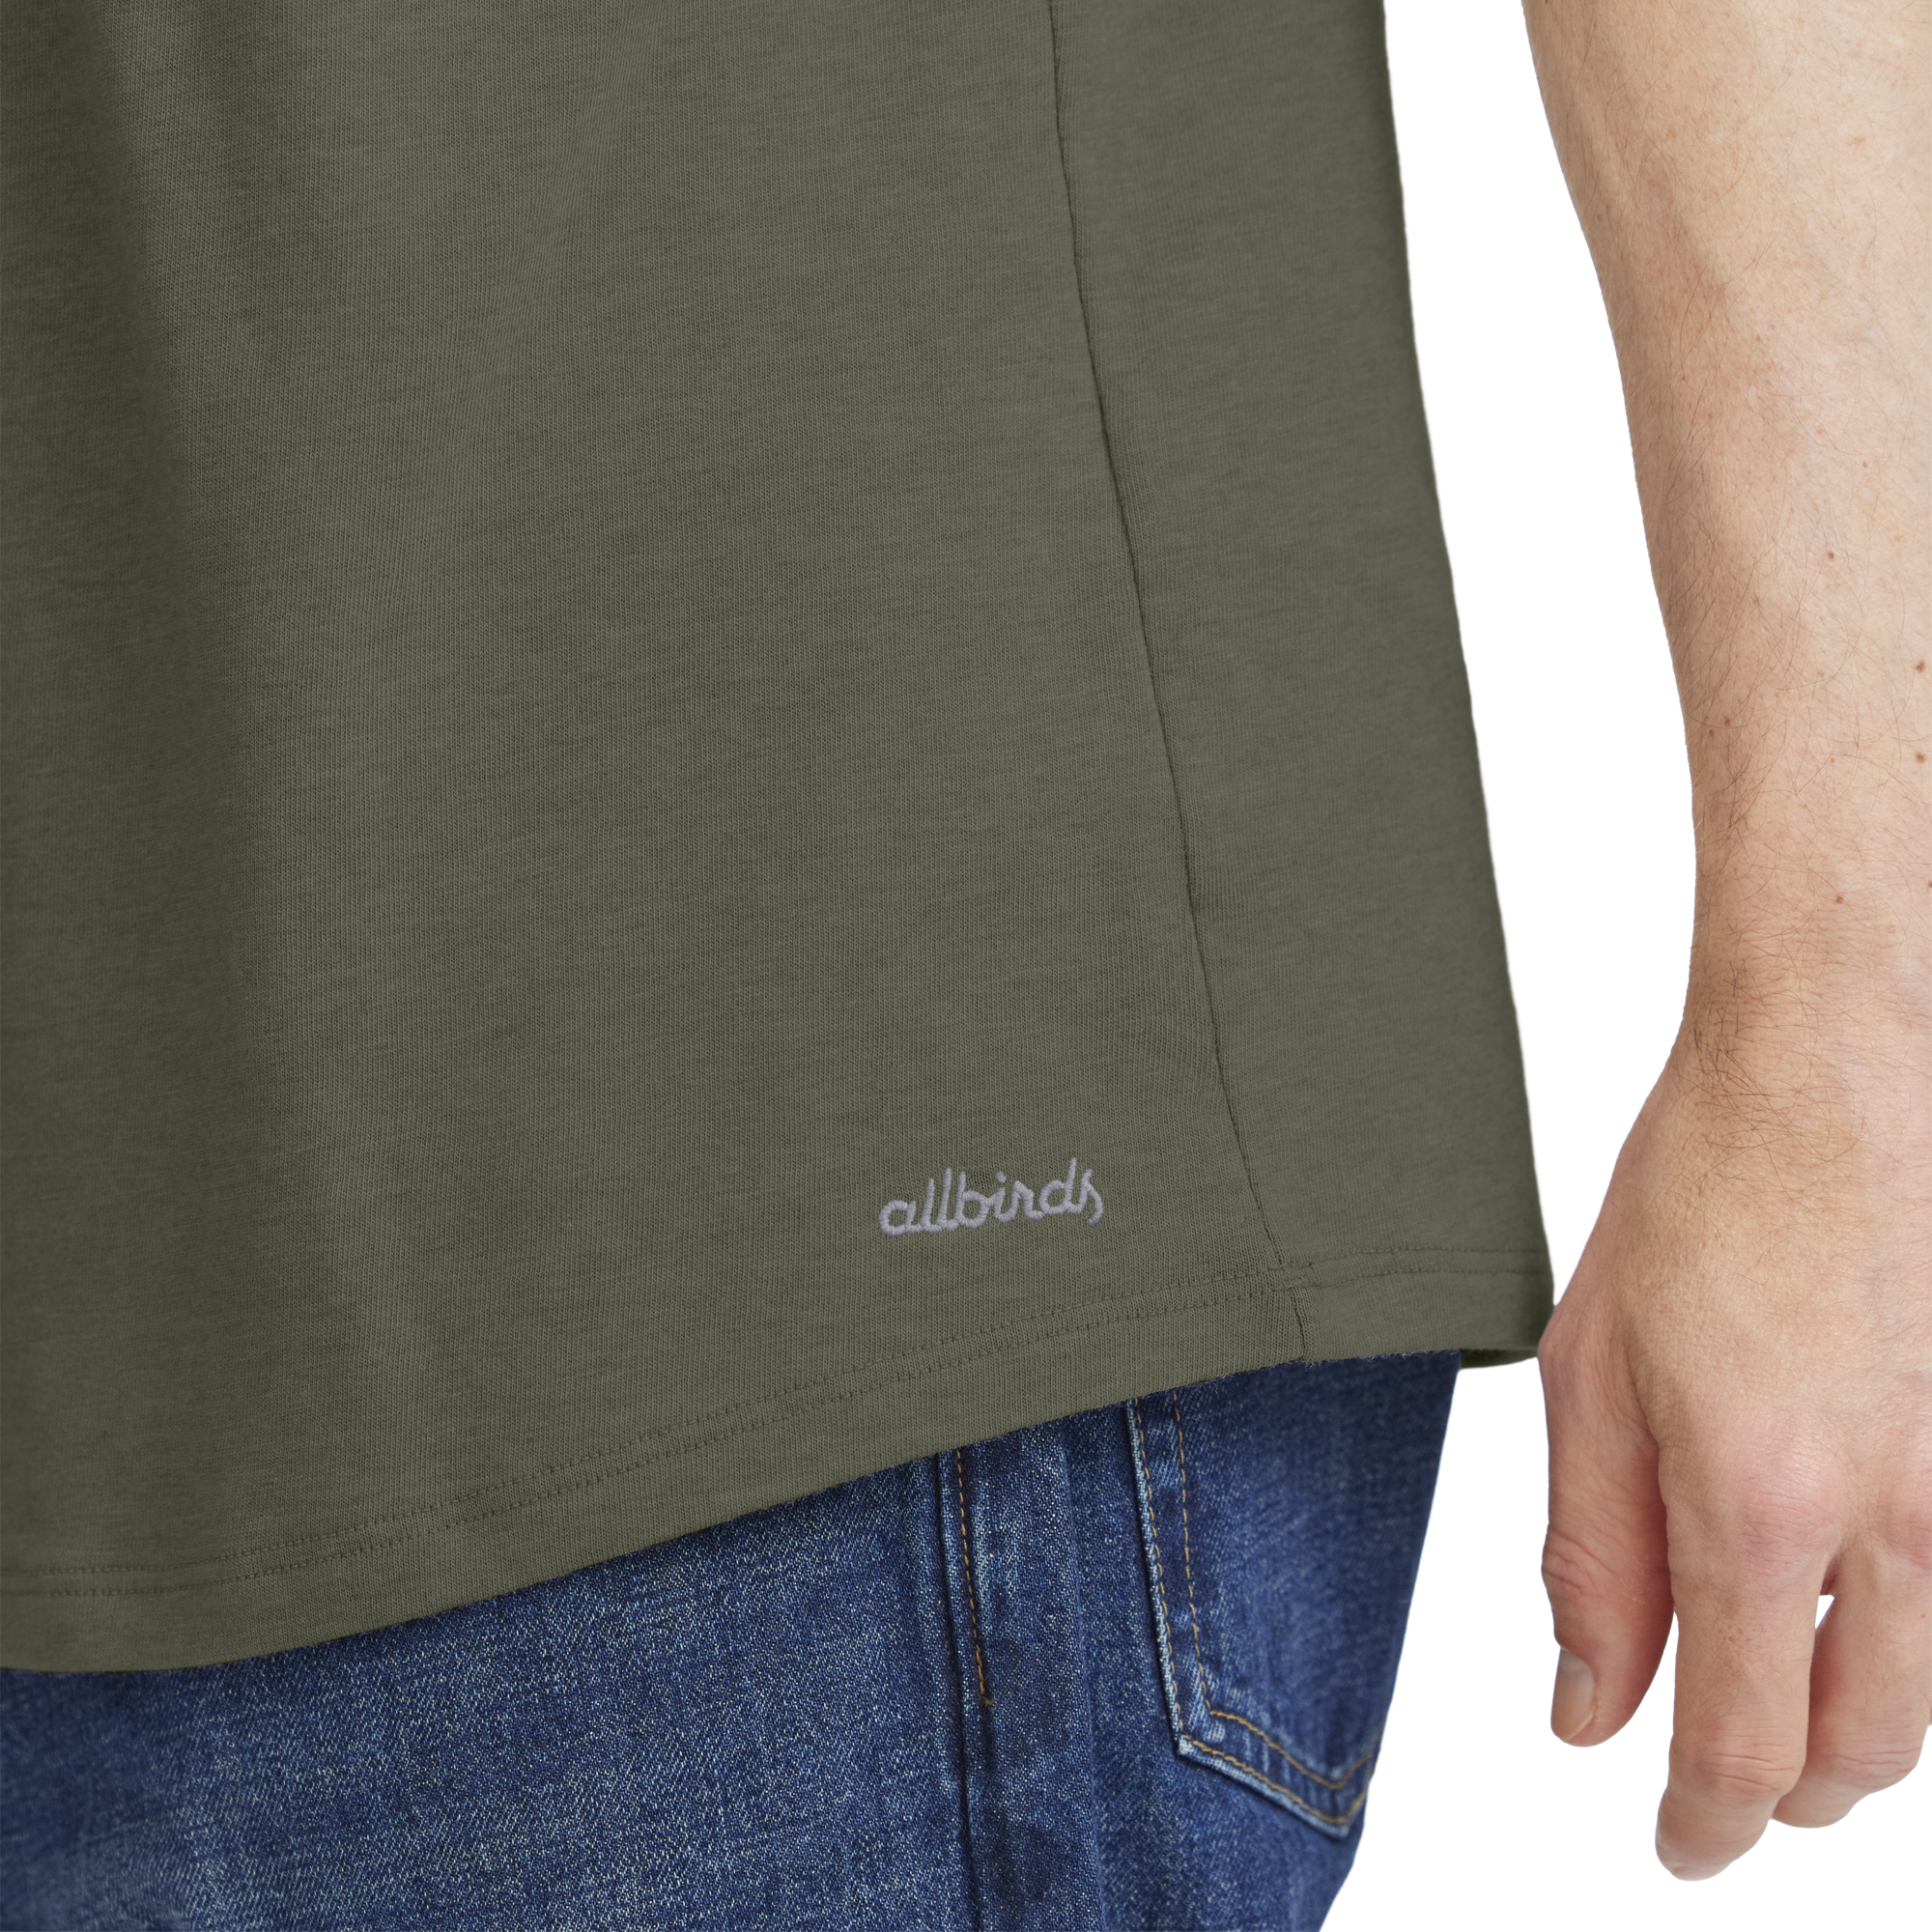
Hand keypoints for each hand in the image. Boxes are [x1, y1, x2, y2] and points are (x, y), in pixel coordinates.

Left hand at [1537, 1016, 1931, 1880]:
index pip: (1746, 1746)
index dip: (1706, 1825)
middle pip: (1864, 1750)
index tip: (1674, 1849)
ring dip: (1836, 1724)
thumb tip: (1589, 1706)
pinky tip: (1800, 1584)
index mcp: (1759, 1506)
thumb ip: (1590, 1558)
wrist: (1818, 1086)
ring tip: (1743, 1682)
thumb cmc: (1691, 1207)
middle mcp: (1880, 1518)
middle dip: (1781, 1793)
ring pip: (1916, 1684)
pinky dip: (1873, 1636)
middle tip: (1704, 1773)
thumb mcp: (1588, 1378)